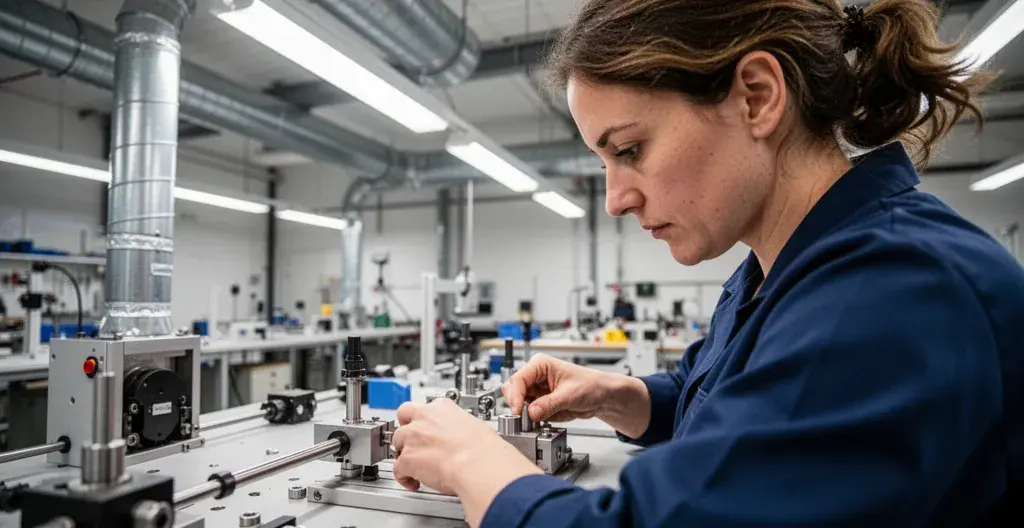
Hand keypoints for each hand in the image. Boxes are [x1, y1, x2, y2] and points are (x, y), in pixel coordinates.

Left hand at [391, 398, 541, 526]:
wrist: (478, 464)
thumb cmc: (483, 448)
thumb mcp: (475, 425)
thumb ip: (460, 427)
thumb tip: (463, 435)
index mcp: (442, 407)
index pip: (422, 408)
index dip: (421, 420)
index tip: (425, 428)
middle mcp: (424, 419)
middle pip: (403, 422)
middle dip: (407, 435)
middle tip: (415, 445)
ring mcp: (413, 438)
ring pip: (397, 445)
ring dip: (404, 455)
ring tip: (415, 466)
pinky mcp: (407, 458)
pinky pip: (398, 469)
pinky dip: (404, 477)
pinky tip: (413, 482)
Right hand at [503, 353, 651, 437]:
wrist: (602, 396)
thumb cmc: (591, 385)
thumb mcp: (570, 395)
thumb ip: (549, 404)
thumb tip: (532, 412)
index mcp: (540, 364)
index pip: (518, 379)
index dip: (515, 396)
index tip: (518, 411)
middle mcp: (535, 375)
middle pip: (513, 390)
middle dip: (517, 404)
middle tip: (523, 417)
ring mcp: (536, 389)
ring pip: (518, 402)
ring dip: (523, 412)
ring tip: (534, 419)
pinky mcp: (539, 401)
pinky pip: (528, 411)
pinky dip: (531, 417)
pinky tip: (540, 419)